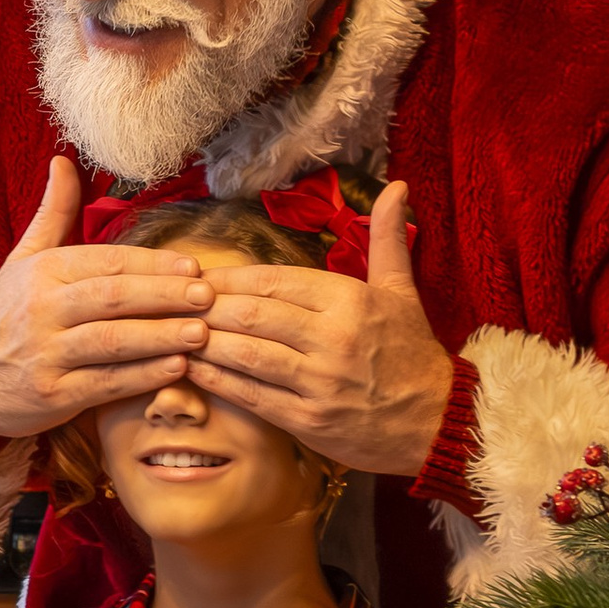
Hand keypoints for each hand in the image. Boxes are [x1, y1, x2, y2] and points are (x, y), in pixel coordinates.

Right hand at [0, 158, 216, 440]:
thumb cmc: (4, 315)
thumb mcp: (23, 259)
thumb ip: (54, 213)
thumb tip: (64, 160)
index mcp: (43, 272)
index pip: (107, 263)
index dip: (153, 265)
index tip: (193, 267)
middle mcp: (42, 309)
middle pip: (113, 298)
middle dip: (164, 296)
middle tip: (208, 296)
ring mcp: (45, 354)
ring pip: (111, 342)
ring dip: (160, 337)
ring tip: (201, 333)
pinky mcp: (50, 395)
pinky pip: (104, 384)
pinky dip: (142, 377)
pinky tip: (175, 370)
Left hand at [190, 183, 454, 478]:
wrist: (437, 421)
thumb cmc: (411, 352)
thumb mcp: (401, 291)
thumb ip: (388, 237)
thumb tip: (396, 185)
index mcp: (349, 300)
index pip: (273, 280)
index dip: (229, 278)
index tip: (196, 275)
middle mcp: (332, 338)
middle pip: (251, 314)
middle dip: (205, 307)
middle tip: (172, 302)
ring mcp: (318, 382)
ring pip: (245, 353)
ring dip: (202, 341)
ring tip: (171, 332)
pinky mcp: (308, 421)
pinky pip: (250, 395)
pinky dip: (216, 380)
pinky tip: (189, 368)